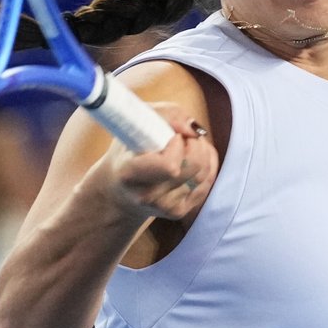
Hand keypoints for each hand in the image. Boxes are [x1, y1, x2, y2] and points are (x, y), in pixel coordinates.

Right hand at [98, 104, 217, 222]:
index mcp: (130, 173)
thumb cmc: (129, 150)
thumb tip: (194, 128)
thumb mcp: (137, 123)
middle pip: (194, 166)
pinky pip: (207, 181)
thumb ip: (167, 115)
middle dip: (194, 143)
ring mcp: (164, 207)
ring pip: (204, 172)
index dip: (177, 144)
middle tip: (181, 137)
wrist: (120, 190)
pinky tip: (191, 157)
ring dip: (202, 151)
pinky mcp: (179, 212)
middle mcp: (147, 195)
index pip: (170, 165)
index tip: (170, 135)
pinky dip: (206, 164)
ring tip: (185, 145)